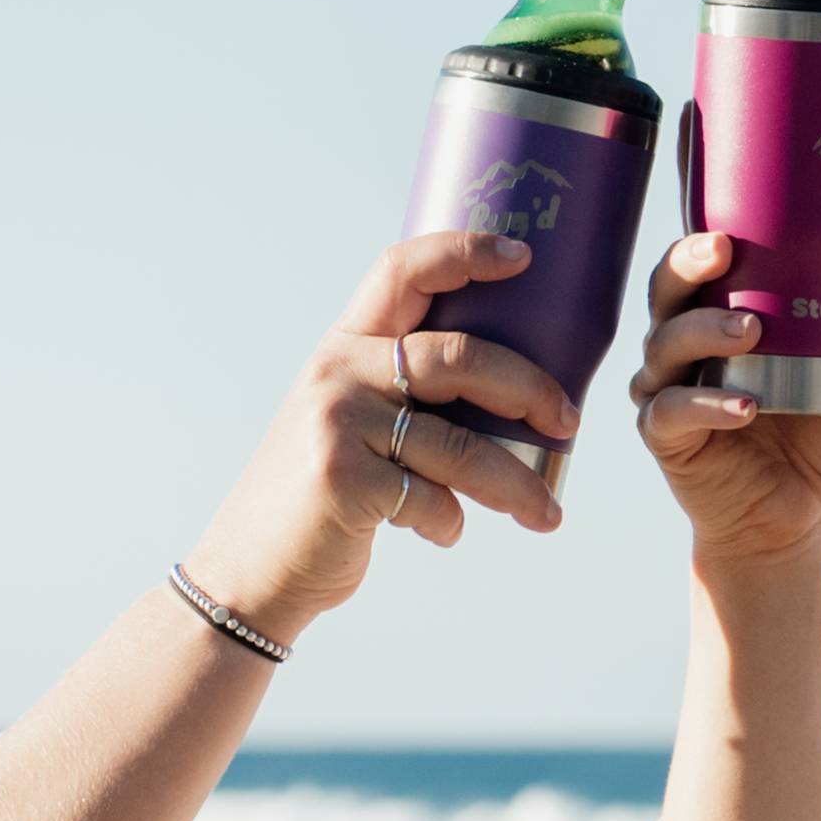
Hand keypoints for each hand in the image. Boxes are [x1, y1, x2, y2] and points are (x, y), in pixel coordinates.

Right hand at [180, 233, 571, 641]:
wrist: (252, 568)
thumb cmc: (324, 493)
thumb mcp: (349, 418)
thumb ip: (405, 392)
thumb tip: (515, 393)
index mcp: (345, 346)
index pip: (403, 271)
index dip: (465, 252)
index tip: (524, 257)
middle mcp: (337, 372)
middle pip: (459, 357)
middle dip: (529, 388)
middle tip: (568, 420)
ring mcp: (337, 423)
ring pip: (462, 445)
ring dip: (518, 485)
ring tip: (547, 514)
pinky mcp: (342, 480)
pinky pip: (432, 498)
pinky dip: (451, 522)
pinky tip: (445, 531)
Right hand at [632, 235, 820, 572]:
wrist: (799, 514)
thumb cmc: (817, 436)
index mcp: (715, 319)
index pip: (694, 267)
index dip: (700, 243)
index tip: (730, 229)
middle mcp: (680, 348)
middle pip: (665, 293)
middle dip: (687, 267)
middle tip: (723, 254)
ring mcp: (667, 392)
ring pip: (665, 347)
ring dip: (704, 331)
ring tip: (750, 331)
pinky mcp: (665, 439)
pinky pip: (672, 413)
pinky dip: (707, 405)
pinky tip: (745, 406)